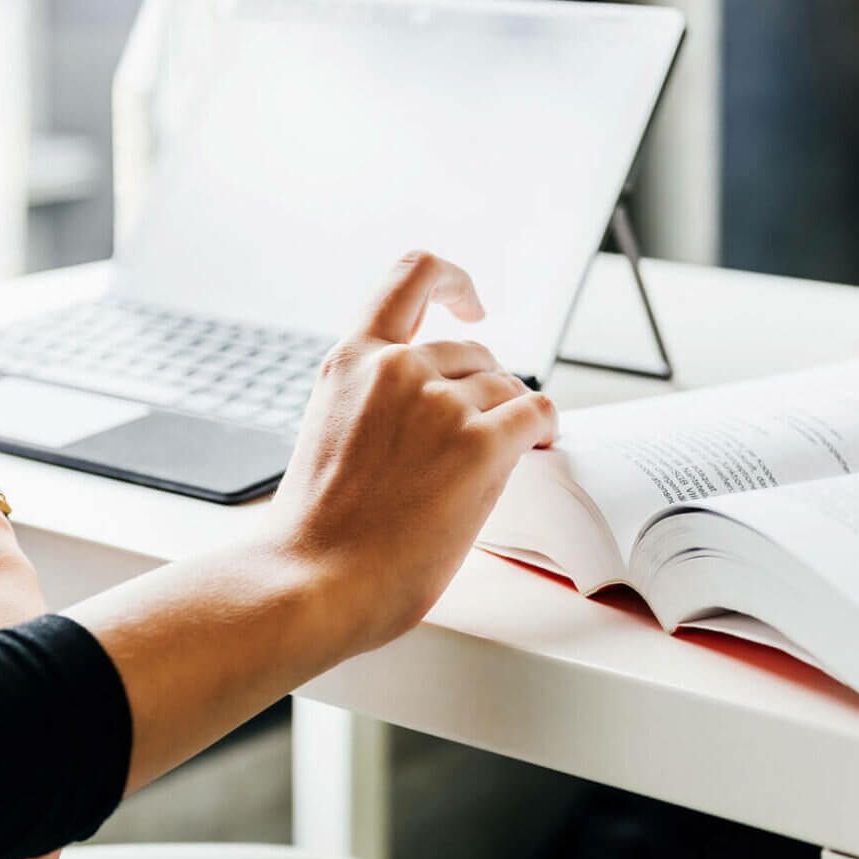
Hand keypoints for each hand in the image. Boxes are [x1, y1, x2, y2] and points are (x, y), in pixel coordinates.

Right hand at [268, 250, 557, 654]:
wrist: (312, 582)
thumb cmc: (316, 533)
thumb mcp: (329, 430)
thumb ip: (372, 402)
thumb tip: (429, 413)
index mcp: (351, 360)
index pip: (411, 276)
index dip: (454, 281)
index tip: (472, 306)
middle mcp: (396, 369)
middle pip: (474, 353)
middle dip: (486, 391)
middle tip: (481, 437)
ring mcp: (439, 404)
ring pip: (507, 388)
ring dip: (510, 419)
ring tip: (498, 460)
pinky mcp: (479, 446)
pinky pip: (537, 416)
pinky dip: (546, 429)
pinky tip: (540, 447)